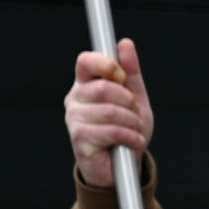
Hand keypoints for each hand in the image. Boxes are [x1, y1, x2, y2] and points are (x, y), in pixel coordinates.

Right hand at [67, 39, 155, 189]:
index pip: (86, 61)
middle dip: (129, 102)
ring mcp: (74, 119)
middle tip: (134, 114)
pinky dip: (130, 137)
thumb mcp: (135, 99)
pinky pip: (111, 131)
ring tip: (134, 131)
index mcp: (86, 84)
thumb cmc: (127, 129)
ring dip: (132, 122)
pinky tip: (133, 142)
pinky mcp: (79, 139)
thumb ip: (131, 73)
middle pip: (103, 88)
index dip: (107, 66)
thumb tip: (124, 43)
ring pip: (110, 111)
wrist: (124, 165)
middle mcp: (75, 98)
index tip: (122, 78)